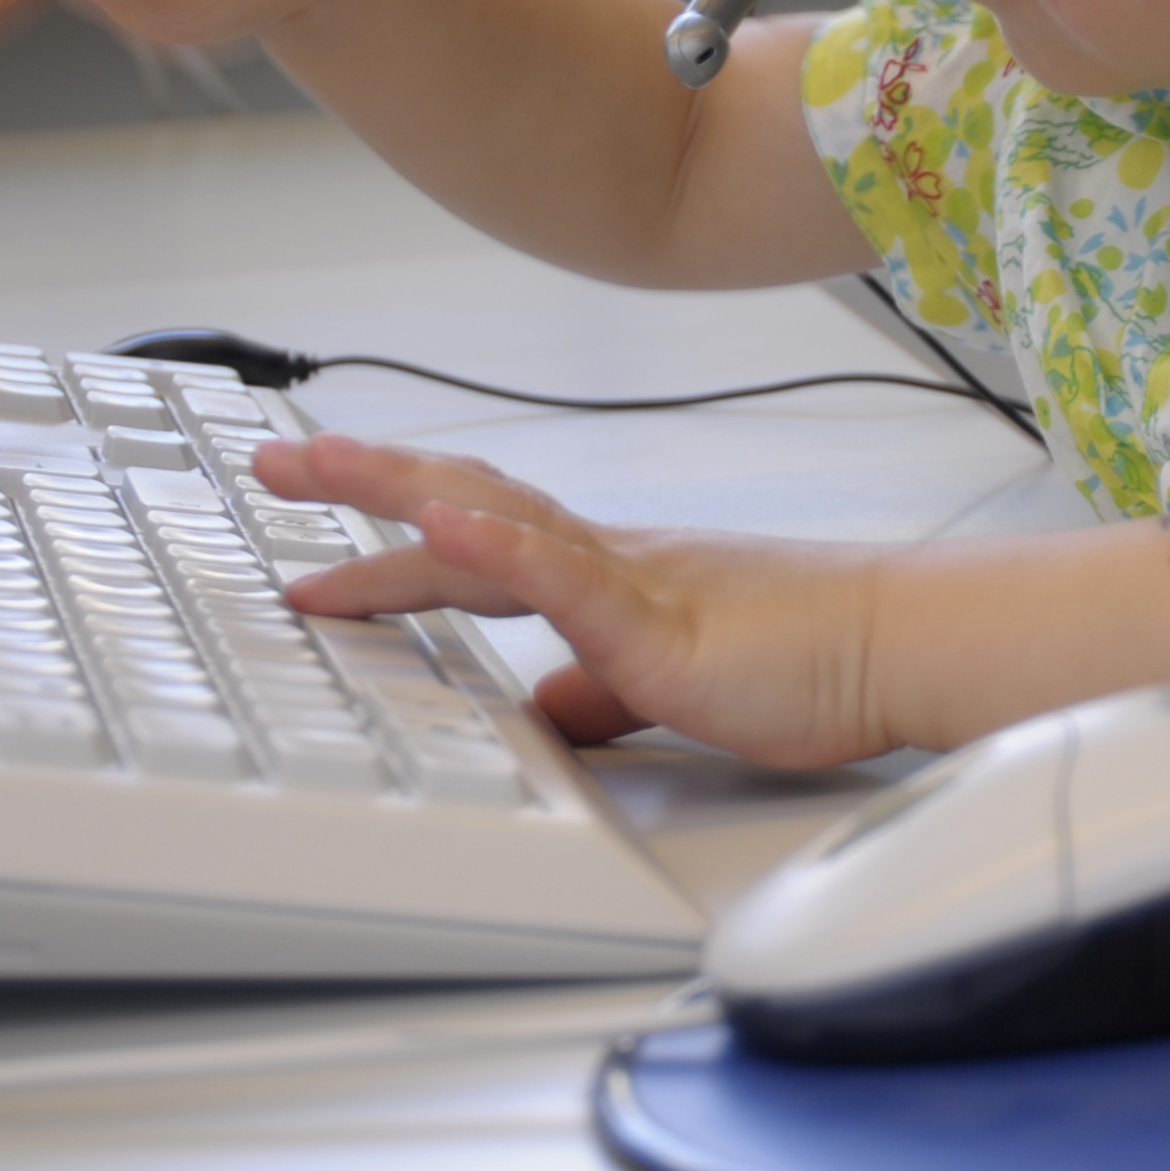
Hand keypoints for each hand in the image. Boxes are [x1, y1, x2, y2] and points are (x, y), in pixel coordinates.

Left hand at [258, 433, 895, 768]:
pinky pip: (566, 573)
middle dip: (360, 481)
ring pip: (493, 514)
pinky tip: (446, 523)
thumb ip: (602, 695)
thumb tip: (544, 710)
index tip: (314, 545)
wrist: (894, 643)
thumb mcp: (670, 688)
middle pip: (464, 498)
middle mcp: (606, 555)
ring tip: (318, 465)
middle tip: (275, 461)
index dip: (393, 537)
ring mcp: (628, 577)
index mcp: (609, 572)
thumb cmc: (809, 659)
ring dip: (398, 489)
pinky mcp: (658, 616)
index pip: (481, 539)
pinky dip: (498, 544)